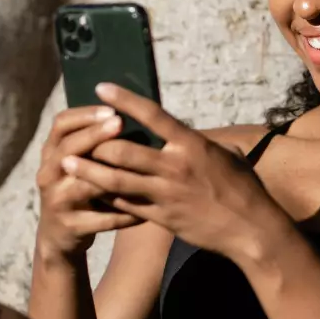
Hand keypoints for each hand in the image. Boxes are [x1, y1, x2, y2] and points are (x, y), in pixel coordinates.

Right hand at [35, 105, 140, 260]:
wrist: (58, 236)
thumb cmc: (77, 189)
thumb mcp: (78, 163)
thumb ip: (94, 142)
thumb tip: (132, 112)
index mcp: (51, 153)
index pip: (61, 125)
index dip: (84, 115)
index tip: (111, 108)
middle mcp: (48, 174)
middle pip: (67, 149)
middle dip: (93, 134)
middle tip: (119, 122)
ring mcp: (56, 202)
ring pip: (82, 184)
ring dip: (110, 174)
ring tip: (137, 166)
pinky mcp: (70, 227)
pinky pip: (101, 219)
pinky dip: (125, 214)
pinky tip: (147, 210)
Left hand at [60, 83, 293, 260]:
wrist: (252, 230)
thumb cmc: (245, 189)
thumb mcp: (230, 157)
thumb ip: (205, 144)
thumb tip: (193, 134)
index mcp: (192, 145)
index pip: (152, 115)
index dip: (124, 100)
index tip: (102, 88)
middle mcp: (175, 166)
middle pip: (122, 149)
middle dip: (96, 142)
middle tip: (80, 137)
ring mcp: (166, 193)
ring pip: (116, 179)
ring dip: (88, 170)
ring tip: (66, 163)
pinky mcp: (161, 218)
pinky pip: (125, 205)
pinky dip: (106, 197)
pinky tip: (91, 192)